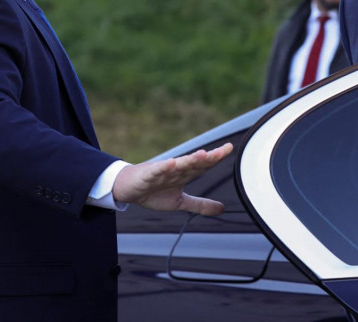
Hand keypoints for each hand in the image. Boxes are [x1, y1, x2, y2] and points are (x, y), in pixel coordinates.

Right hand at [112, 143, 232, 214]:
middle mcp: (176, 169)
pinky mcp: (148, 175)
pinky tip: (172, 164)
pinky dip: (164, 167)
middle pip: (195, 163)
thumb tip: (222, 209)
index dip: (216, 158)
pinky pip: (157, 170)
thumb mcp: (180, 202)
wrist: (128, 190)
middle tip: (223, 151)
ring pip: (178, 164)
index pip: (203, 165)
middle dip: (208, 158)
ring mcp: (163, 171)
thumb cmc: (154, 192)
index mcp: (185, 174)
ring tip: (202, 155)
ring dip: (190, 160)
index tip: (229, 148)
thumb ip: (200, 204)